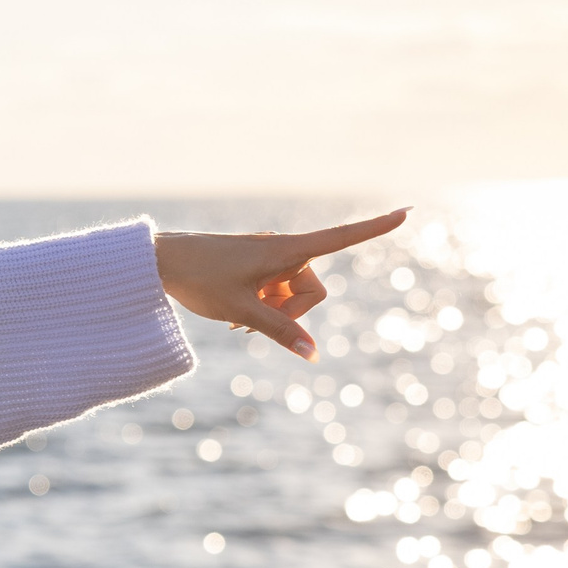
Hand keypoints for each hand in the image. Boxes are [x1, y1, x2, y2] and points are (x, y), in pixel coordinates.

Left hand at [154, 209, 408, 360]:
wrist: (160, 263)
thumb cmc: (199, 280)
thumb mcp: (241, 310)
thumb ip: (279, 332)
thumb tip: (313, 355)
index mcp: (287, 250)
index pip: (342, 238)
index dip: (375, 228)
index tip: (407, 212)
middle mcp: (285, 249)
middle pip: (313, 290)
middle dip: (291, 314)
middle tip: (251, 326)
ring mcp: (272, 258)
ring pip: (294, 295)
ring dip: (273, 313)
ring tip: (236, 321)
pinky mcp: (258, 266)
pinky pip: (276, 291)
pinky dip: (263, 306)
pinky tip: (234, 316)